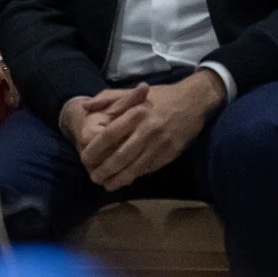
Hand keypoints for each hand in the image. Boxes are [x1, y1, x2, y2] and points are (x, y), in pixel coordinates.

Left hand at [77, 71, 226, 189]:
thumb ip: (108, 98)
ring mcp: (160, 144)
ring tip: (106, 185)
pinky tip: (125, 180)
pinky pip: (149, 168)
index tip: (84, 158)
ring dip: (119, 179)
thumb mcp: (133, 91)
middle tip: (93, 177)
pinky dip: (135, 176)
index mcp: (136, 113)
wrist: (193, 101)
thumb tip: (85, 106)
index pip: (110, 134)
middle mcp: (147, 130)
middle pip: (121, 156)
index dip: (95, 149)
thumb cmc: (160, 96)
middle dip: (105, 170)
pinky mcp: (170, 153)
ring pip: (135, 167)